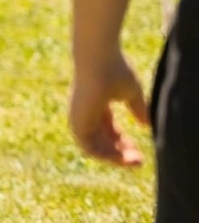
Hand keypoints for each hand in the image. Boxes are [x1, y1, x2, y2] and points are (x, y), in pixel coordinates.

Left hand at [70, 51, 150, 166]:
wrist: (99, 61)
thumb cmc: (115, 70)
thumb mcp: (131, 93)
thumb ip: (138, 108)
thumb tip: (146, 125)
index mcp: (96, 106)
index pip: (108, 131)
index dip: (123, 142)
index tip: (139, 151)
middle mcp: (85, 115)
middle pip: (102, 141)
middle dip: (121, 153)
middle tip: (139, 161)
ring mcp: (79, 120)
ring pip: (94, 148)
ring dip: (114, 157)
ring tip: (134, 162)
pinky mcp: (77, 123)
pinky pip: (89, 147)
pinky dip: (105, 154)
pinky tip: (122, 157)